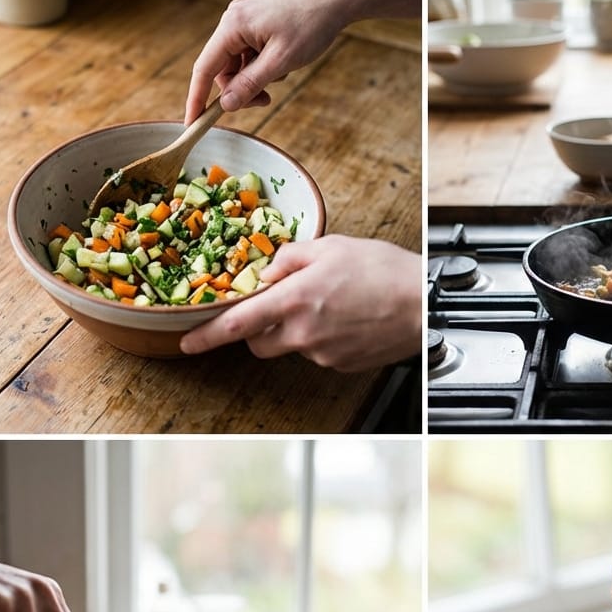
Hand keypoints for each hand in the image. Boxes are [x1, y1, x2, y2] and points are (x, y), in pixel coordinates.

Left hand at [179, 235, 421, 370]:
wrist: (423, 304)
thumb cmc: (384, 271)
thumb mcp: (331, 247)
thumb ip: (289, 258)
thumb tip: (267, 271)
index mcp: (295, 300)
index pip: (236, 323)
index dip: (206, 335)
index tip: (187, 342)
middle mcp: (303, 333)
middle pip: (258, 342)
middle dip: (257, 328)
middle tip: (277, 307)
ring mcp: (321, 353)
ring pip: (290, 346)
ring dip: (295, 330)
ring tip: (329, 307)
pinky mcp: (339, 364)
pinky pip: (317, 353)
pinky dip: (322, 339)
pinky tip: (346, 320)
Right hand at [186, 0, 348, 122]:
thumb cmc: (310, 25)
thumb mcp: (280, 62)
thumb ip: (250, 84)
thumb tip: (226, 105)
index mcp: (232, 26)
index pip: (204, 69)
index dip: (197, 99)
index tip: (192, 123)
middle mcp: (233, 20)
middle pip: (222, 69)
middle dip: (240, 90)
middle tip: (265, 101)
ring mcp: (244, 20)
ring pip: (238, 64)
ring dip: (255, 79)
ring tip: (282, 74)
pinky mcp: (257, 23)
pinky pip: (250, 54)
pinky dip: (263, 66)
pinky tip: (284, 63)